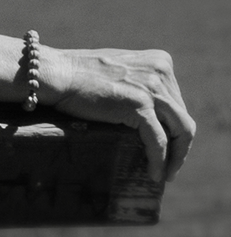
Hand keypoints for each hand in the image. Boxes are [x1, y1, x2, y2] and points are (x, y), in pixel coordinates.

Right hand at [39, 46, 193, 181]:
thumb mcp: (118, 70)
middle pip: (183, 117)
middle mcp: (162, 73)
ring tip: (166, 174)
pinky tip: (154, 174)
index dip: (175, 126)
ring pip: (181, 131)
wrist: (54, 72)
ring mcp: (152, 89)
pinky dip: (159, 161)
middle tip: (171, 165)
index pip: (178, 101)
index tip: (170, 143)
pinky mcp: (138, 106)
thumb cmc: (75, 72)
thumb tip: (143, 108)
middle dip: (179, 144)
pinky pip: (158, 141)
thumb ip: (136, 81)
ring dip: (176, 157)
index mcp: (160, 62)